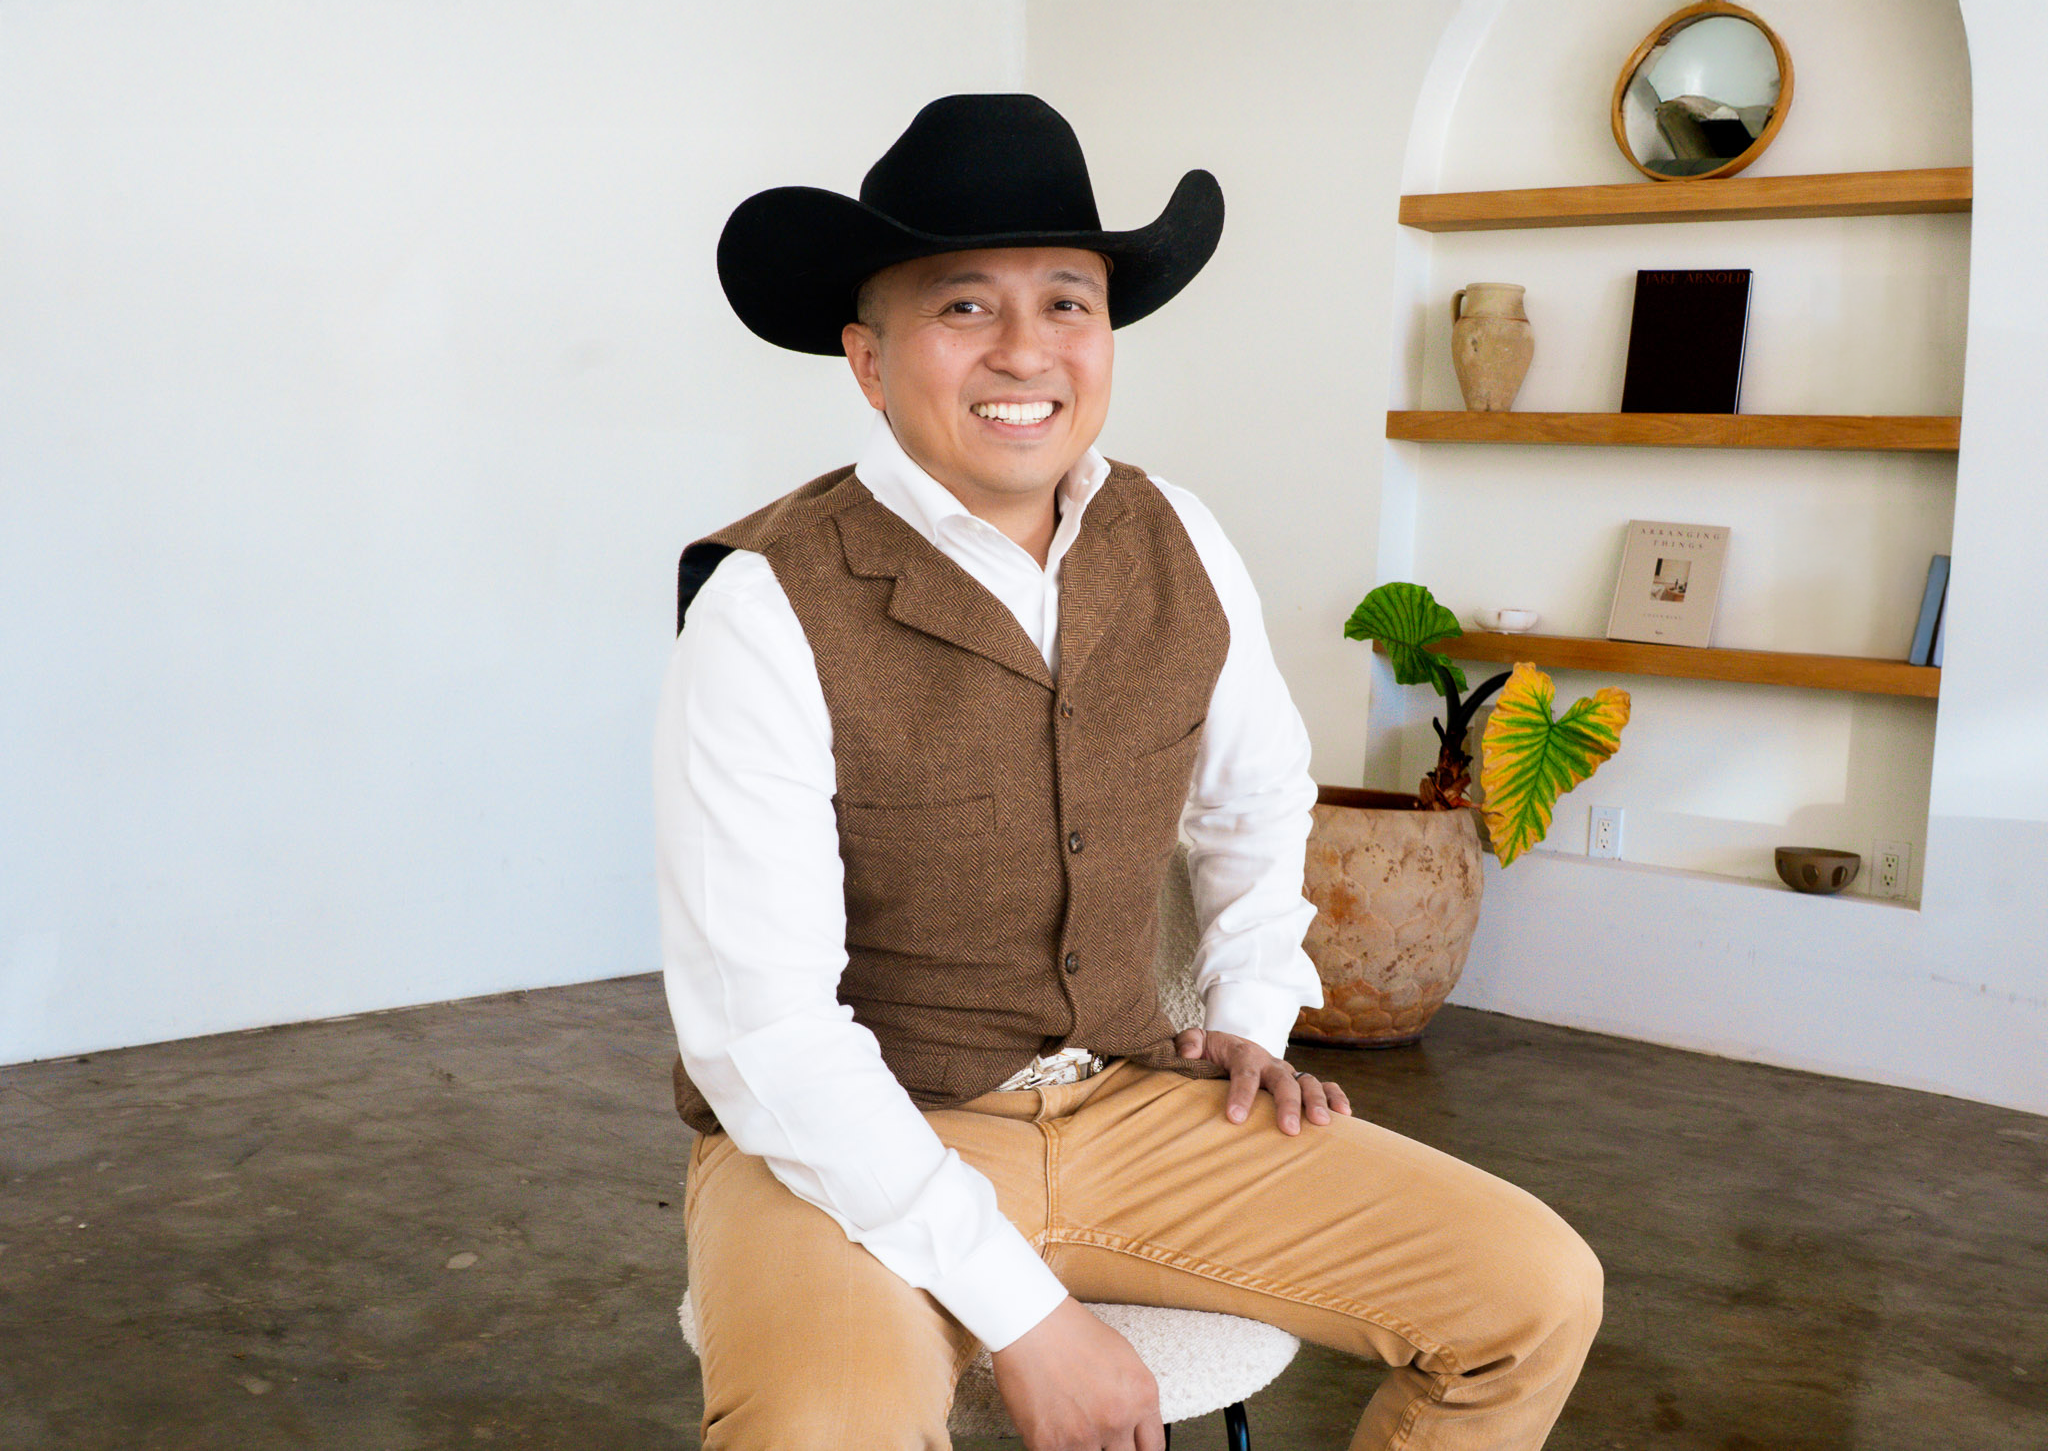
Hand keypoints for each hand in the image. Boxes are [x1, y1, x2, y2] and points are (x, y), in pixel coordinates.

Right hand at [991, 1296, 1164, 1450]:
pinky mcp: (1050, 1444)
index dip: (1140, 1450)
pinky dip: (1055, 1446)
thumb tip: (1134, 1424)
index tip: (1131, 1449)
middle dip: (1112, 1449)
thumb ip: (1134, 1399)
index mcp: (1141, 1397)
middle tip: (1098, 1436)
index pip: (1153, 1447)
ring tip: (1070, 1424)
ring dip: (1082, 1447)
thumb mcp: (1123, 1358)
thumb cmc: (1071, 1332)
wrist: (1030, 1324)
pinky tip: (1051, 1424)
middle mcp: (1118, 1419)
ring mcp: (1085, 1435)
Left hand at [1175, 1027, 1351, 1134]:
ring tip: (1322, 1124)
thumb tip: (1187, 1053)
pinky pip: (1324, 1085)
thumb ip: (1188, 1043)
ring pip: (1308, 1082)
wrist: (1230, 1048)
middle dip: (1287, 1104)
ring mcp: (1288, 1072)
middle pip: (1282, 1079)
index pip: (1244, 1071)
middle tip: (1288, 1130)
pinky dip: (1336, 1097)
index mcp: (1243, 1053)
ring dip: (1317, 1101)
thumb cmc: (1210, 1053)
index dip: (1241, 1093)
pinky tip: (1345, 1116)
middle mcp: (1270, 1062)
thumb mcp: (1195, 1043)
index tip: (1235, 1118)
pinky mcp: (1299, 1082)